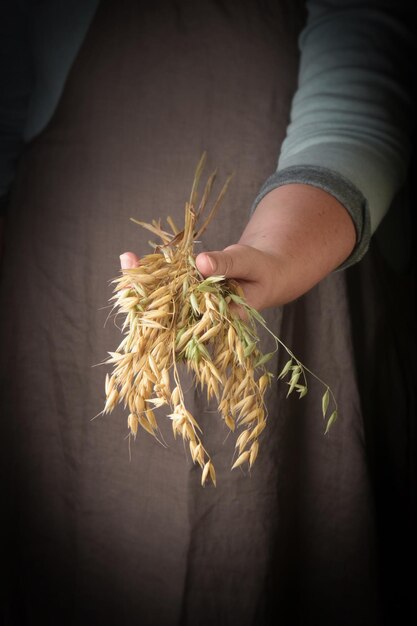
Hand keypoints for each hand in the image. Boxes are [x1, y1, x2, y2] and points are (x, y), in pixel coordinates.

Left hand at [120, 184, 355, 310]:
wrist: (263, 273)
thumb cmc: (260, 270)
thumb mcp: (248, 263)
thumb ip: (227, 264)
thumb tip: (201, 263)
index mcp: (220, 319)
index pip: (188, 320)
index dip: (165, 312)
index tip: (146, 296)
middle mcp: (202, 319)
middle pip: (167, 312)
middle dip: (145, 293)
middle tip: (128, 270)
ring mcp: (192, 308)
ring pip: (162, 300)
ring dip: (141, 282)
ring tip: (126, 260)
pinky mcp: (187, 296)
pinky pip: (165, 287)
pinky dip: (149, 273)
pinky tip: (131, 258)